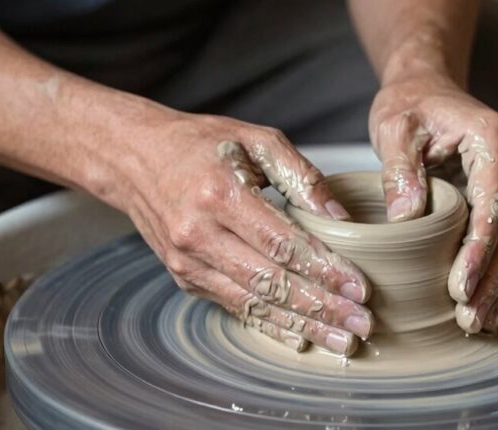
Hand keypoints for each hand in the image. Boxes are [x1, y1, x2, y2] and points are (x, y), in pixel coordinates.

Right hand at [117, 113, 373, 355]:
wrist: (135, 158)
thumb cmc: (200, 144)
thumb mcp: (256, 140)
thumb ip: (302, 176)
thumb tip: (341, 219)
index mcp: (219, 194)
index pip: (282, 243)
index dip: (324, 270)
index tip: (359, 288)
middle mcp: (199, 234)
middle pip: (271, 282)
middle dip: (321, 307)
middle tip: (361, 324)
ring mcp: (188, 262)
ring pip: (254, 303)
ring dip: (301, 326)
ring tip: (341, 341)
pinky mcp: (185, 277)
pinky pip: (234, 307)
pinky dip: (270, 324)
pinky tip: (300, 338)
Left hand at [369, 74, 497, 333]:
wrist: (426, 89)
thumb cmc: (410, 106)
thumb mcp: (394, 128)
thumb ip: (401, 170)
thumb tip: (407, 219)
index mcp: (494, 139)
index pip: (493, 206)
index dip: (478, 252)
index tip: (460, 289)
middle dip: (493, 278)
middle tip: (470, 319)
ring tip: (477, 322)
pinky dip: (496, 269)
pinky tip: (483, 301)